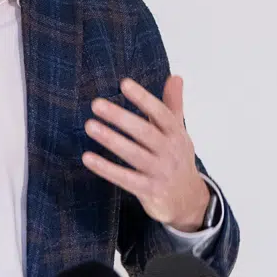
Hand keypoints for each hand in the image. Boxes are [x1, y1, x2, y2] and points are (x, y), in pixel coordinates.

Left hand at [82, 76, 210, 231]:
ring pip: (134, 155)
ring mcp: (160, 172)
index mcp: (177, 134)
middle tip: (96, 104)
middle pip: (145, 132)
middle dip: (121, 118)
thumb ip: (173, 105)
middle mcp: (170, 151)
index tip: (124, 83)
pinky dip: (106, 169)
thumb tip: (175, 76)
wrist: (189, 200)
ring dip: (111, 140)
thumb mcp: (178, 131)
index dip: (144, 98)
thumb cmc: (176, 158)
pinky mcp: (149, 191)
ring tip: (89, 125)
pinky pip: (125, 179)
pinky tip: (87, 158)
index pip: (161, 113)